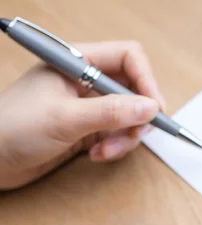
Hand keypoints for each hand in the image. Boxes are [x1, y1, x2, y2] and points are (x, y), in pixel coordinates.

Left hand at [0, 41, 165, 189]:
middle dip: (138, 115)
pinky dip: (115, 146)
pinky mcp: (88, 128)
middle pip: (134, 89)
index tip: (154, 109)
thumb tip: (151, 108)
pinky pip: (118, 133)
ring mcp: (88, 105)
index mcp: (77, 62)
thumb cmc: (13, 129)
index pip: (128, 57)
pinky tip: (97, 156)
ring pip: (129, 115)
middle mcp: (86, 81)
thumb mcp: (65, 119)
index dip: (146, 80)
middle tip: (134, 135)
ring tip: (105, 152)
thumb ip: (110, 112)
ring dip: (126, 136)